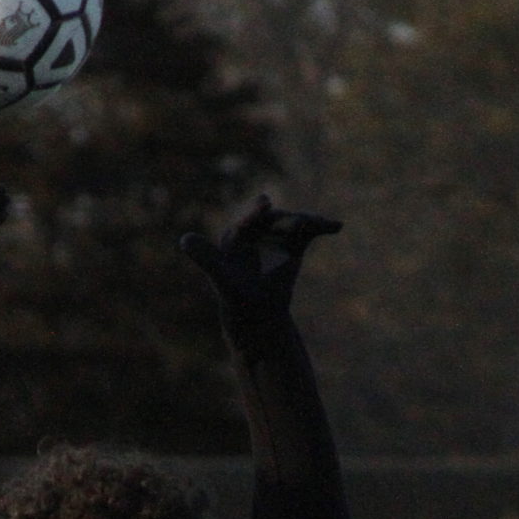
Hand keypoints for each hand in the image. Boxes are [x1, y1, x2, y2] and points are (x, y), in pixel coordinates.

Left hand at [181, 197, 341, 331]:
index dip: (255, 214)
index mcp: (235, 236)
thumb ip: (205, 259)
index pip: (247, 222)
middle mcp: (256, 231)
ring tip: (325, 225)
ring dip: (310, 223)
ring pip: (294, 224)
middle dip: (290, 221)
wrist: (258, 314)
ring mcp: (276, 236)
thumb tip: (183, 239)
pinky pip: (307, 232)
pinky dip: (320, 227)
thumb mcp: (221, 279)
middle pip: (275, 221)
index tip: (265, 204)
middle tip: (305, 223)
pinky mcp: (293, 243)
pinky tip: (336, 226)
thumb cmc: (235, 299)